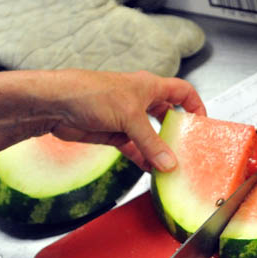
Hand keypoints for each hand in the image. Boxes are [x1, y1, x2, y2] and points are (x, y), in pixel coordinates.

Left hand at [43, 70, 205, 171]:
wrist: (53, 105)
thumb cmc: (90, 94)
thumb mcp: (129, 117)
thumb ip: (151, 143)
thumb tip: (169, 164)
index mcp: (149, 87)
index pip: (182, 92)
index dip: (195, 105)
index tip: (203, 124)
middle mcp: (140, 101)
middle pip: (168, 117)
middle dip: (178, 133)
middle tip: (189, 150)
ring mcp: (127, 119)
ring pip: (151, 137)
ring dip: (160, 151)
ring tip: (172, 166)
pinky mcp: (114, 134)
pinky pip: (136, 149)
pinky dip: (143, 159)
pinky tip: (151, 171)